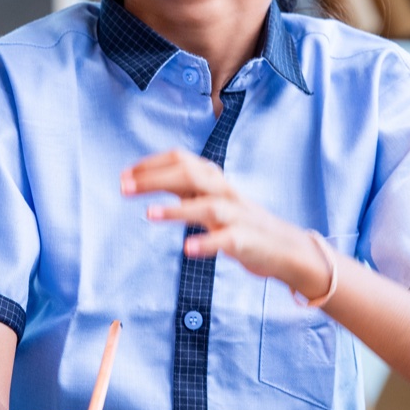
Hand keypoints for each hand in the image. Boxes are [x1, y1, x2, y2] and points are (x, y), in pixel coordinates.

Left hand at [123, 149, 330, 298]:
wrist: (287, 248)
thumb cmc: (242, 223)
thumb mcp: (211, 200)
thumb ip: (185, 189)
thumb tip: (145, 179)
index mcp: (215, 180)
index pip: (181, 160)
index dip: (150, 164)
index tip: (124, 175)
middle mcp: (224, 192)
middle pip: (189, 175)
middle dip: (154, 179)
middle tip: (123, 187)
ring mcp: (236, 217)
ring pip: (206, 206)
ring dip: (176, 210)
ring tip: (148, 214)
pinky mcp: (245, 242)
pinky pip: (225, 241)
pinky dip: (207, 243)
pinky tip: (188, 249)